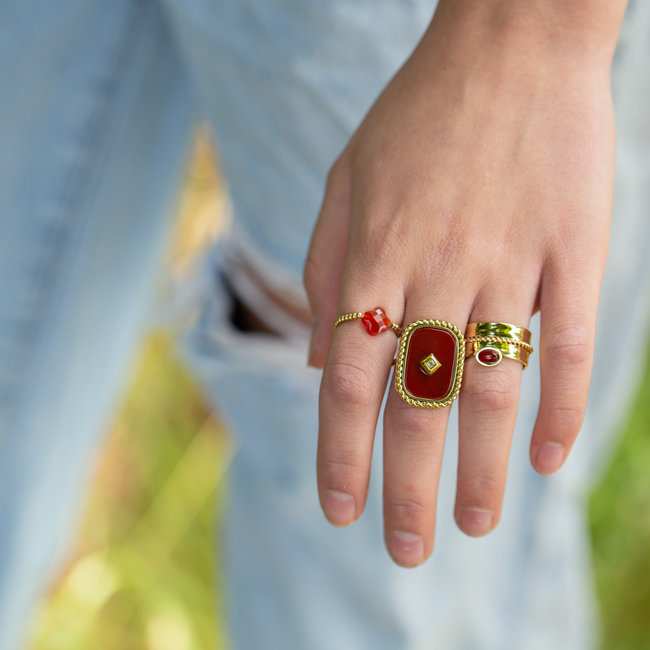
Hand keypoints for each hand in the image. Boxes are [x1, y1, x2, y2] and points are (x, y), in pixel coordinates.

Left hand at [304, 0, 625, 566]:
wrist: (505, 44)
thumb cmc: (414, 118)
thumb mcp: (343, 186)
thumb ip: (326, 274)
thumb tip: (323, 363)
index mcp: (372, 261)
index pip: (348, 384)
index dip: (341, 454)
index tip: (340, 510)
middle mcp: (435, 273)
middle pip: (416, 405)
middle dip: (405, 486)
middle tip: (403, 549)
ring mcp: (507, 263)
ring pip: (490, 389)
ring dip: (479, 466)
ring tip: (471, 525)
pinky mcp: (572, 250)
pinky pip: (568, 343)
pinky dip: (560, 406)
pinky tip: (548, 459)